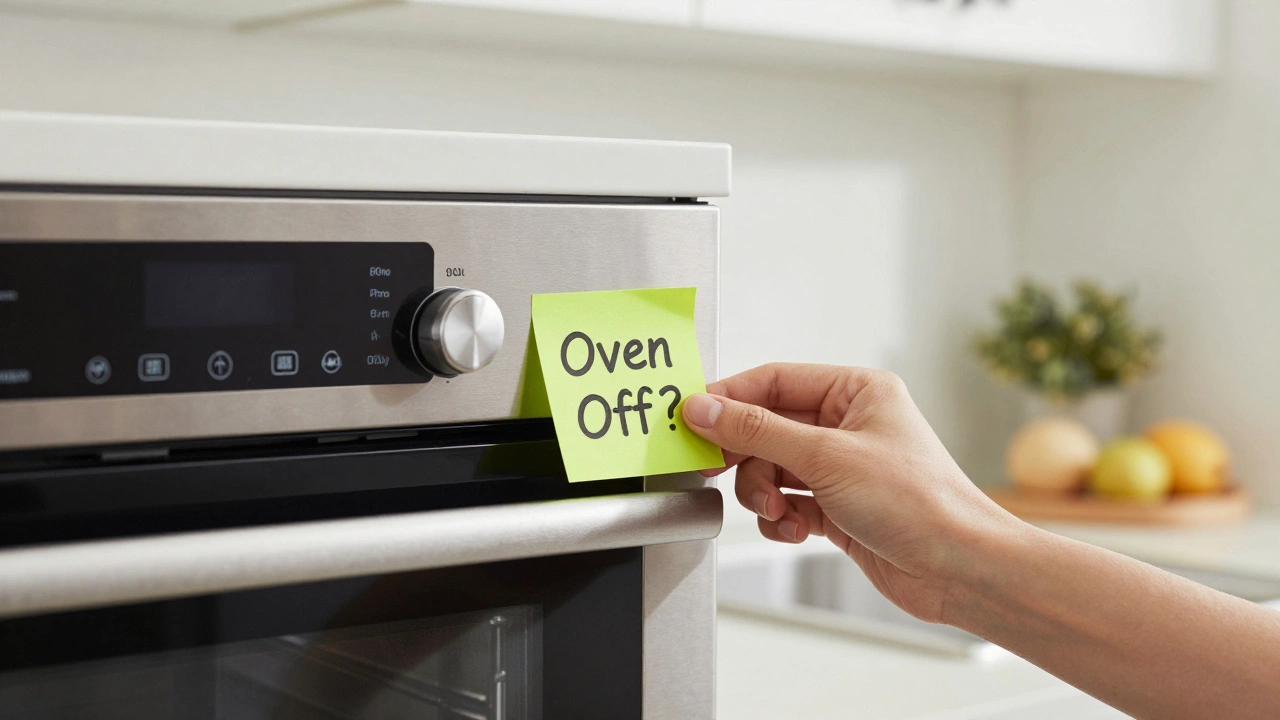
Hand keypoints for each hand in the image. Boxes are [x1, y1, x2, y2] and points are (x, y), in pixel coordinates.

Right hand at [683, 363, 1019, 623]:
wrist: (958, 568)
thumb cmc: (918, 502)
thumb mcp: (825, 456)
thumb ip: (756, 431)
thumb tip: (704, 408)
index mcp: (856, 391)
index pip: (773, 381)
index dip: (730, 399)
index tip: (691, 417)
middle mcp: (848, 424)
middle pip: (766, 428)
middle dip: (745, 456)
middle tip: (713, 469)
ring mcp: (841, 467)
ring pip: (771, 469)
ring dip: (763, 493)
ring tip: (777, 511)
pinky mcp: (837, 507)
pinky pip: (786, 503)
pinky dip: (781, 519)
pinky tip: (795, 530)